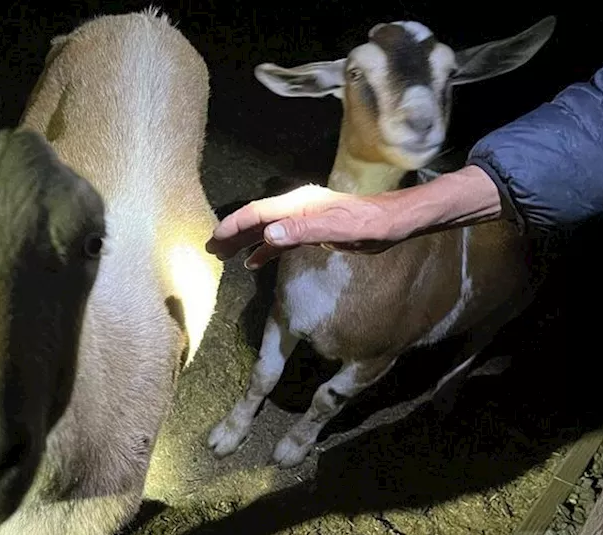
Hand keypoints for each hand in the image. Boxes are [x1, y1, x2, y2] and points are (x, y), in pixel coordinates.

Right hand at [205, 185, 406, 268]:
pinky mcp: (310, 230)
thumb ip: (301, 230)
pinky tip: (253, 262)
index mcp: (298, 204)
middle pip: (256, 220)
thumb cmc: (367, 224)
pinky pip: (280, 239)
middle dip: (232, 234)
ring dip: (245, 242)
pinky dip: (264, 250)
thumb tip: (268, 234)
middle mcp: (296, 208)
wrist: (391, 222)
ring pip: (265, 229)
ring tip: (223, 256)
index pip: (257, 213)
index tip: (214, 239)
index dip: (234, 225)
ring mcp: (302, 218)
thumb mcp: (336, 228)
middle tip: (211, 249)